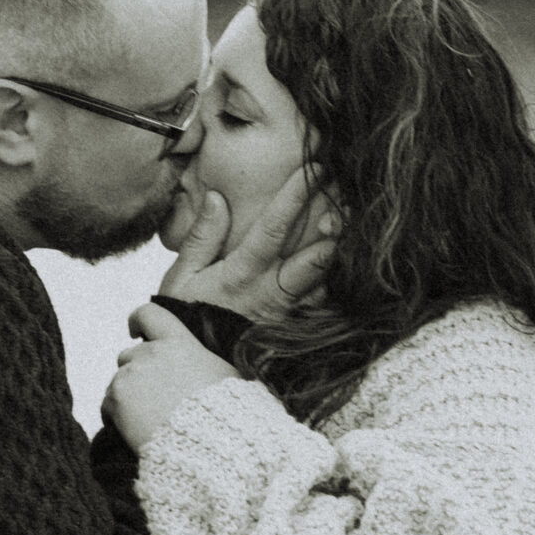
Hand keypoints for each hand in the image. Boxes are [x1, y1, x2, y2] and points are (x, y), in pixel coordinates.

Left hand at [103, 303, 240, 450]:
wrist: (209, 445)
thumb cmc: (225, 414)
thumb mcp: (227, 376)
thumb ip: (206, 364)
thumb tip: (209, 369)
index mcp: (179, 343)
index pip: (149, 314)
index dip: (137, 321)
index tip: (133, 332)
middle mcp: (151, 354)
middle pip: (128, 355)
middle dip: (136, 374)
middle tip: (151, 399)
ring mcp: (130, 376)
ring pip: (117, 383)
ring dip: (127, 398)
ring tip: (147, 421)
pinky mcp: (116, 400)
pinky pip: (107, 406)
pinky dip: (116, 418)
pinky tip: (134, 432)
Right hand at [158, 168, 338, 323]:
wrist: (194, 365)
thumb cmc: (187, 313)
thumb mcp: (182, 275)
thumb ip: (201, 237)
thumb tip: (217, 197)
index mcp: (242, 273)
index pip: (274, 228)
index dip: (295, 197)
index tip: (312, 169)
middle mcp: (270, 291)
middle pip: (314, 256)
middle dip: (334, 224)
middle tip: (348, 195)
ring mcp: (286, 312)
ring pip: (324, 280)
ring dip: (339, 251)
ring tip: (352, 221)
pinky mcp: (294, 327)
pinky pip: (323, 304)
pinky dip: (336, 282)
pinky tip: (347, 260)